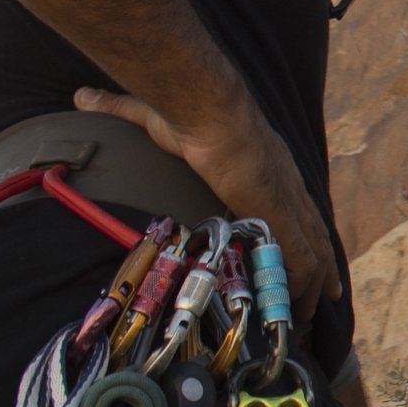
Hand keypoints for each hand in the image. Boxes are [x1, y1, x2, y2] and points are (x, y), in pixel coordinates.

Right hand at [73, 86, 342, 317]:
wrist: (206, 112)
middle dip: (320, 263)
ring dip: (313, 282)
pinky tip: (302, 306)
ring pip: (313, 251)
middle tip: (325, 291)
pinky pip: (302, 259)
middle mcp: (285, 184)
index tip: (302, 246)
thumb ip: (119, 107)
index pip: (291, 203)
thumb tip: (82, 95)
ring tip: (311, 311)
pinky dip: (302, 284)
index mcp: (265, 166)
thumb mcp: (152, 115)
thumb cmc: (186, 113)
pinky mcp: (280, 216)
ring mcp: (287, 201)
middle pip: (313, 230)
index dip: (299, 226)